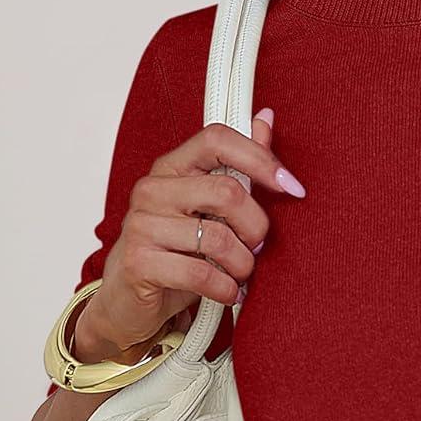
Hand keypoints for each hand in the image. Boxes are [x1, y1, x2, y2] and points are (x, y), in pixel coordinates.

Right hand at [77, 107, 305, 360]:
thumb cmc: (175, 252)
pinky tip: (230, 294)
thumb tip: (266, 118)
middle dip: (257, 228)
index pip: (217, 139)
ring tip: (240, 275)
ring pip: (219, 239)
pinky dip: (227, 290)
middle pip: (228, 193)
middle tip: (257, 248)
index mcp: (171, 168)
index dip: (260, 159)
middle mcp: (152, 189)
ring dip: (243, 265)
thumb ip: (237, 168)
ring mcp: (142, 225)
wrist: (128, 302)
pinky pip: (202, 274)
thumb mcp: (208, 210)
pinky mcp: (139, 263)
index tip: (292, 187)